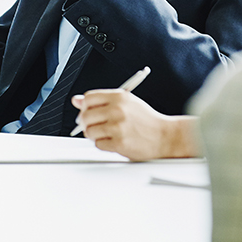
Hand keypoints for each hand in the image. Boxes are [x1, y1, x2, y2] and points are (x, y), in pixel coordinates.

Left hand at [71, 90, 199, 160]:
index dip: (85, 106)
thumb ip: (101, 100)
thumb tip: (76, 100)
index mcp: (119, 97)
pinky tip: (113, 141)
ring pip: (89, 131)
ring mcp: (118, 127)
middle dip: (85, 123)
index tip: (88, 111)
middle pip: (85, 115)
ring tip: (106, 134)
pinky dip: (103, 144)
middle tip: (94, 126)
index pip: (88, 98)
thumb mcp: (127, 102)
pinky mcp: (119, 143)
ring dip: (94, 135)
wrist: (165, 136)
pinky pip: (98, 144)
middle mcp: (117, 110)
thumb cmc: (146, 120)